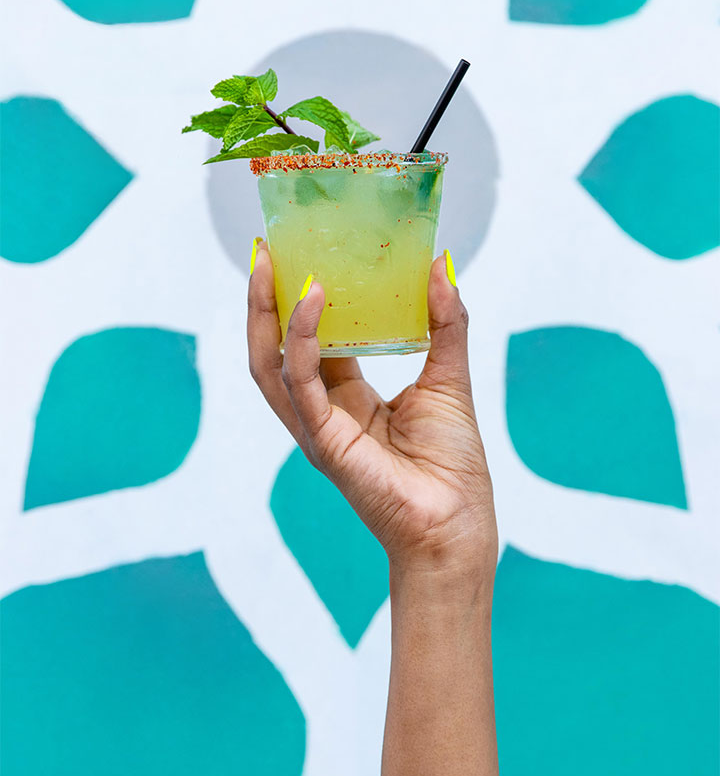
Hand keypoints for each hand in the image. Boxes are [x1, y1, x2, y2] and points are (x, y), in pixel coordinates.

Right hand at [248, 242, 496, 575]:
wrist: (457, 526)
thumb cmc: (453, 465)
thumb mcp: (450, 377)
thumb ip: (446, 323)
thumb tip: (441, 264)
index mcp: (347, 399)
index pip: (313, 340)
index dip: (302, 300)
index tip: (299, 254)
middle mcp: (323, 411)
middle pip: (276, 348)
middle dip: (265, 299)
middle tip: (266, 249)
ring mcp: (316, 428)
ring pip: (269, 363)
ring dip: (264, 312)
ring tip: (269, 263)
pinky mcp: (323, 441)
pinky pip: (300, 382)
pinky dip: (302, 339)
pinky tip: (314, 299)